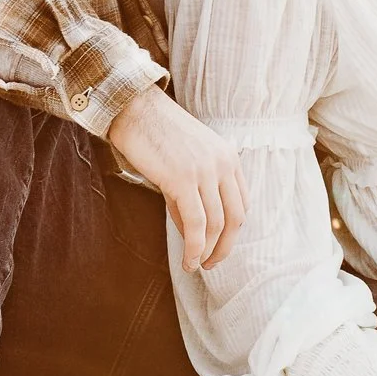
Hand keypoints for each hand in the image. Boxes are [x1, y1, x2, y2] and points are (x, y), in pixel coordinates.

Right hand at [107, 85, 246, 270]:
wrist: (134, 109)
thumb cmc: (156, 135)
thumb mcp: (186, 161)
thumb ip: (194, 193)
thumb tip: (193, 233)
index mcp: (228, 157)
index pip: (241, 203)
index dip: (232, 231)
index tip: (217, 246)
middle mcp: (223, 164)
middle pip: (235, 218)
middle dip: (224, 247)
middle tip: (209, 263)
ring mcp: (205, 171)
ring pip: (216, 224)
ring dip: (207, 252)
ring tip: (194, 266)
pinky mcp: (183, 179)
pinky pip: (197, 223)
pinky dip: (194, 247)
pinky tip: (187, 260)